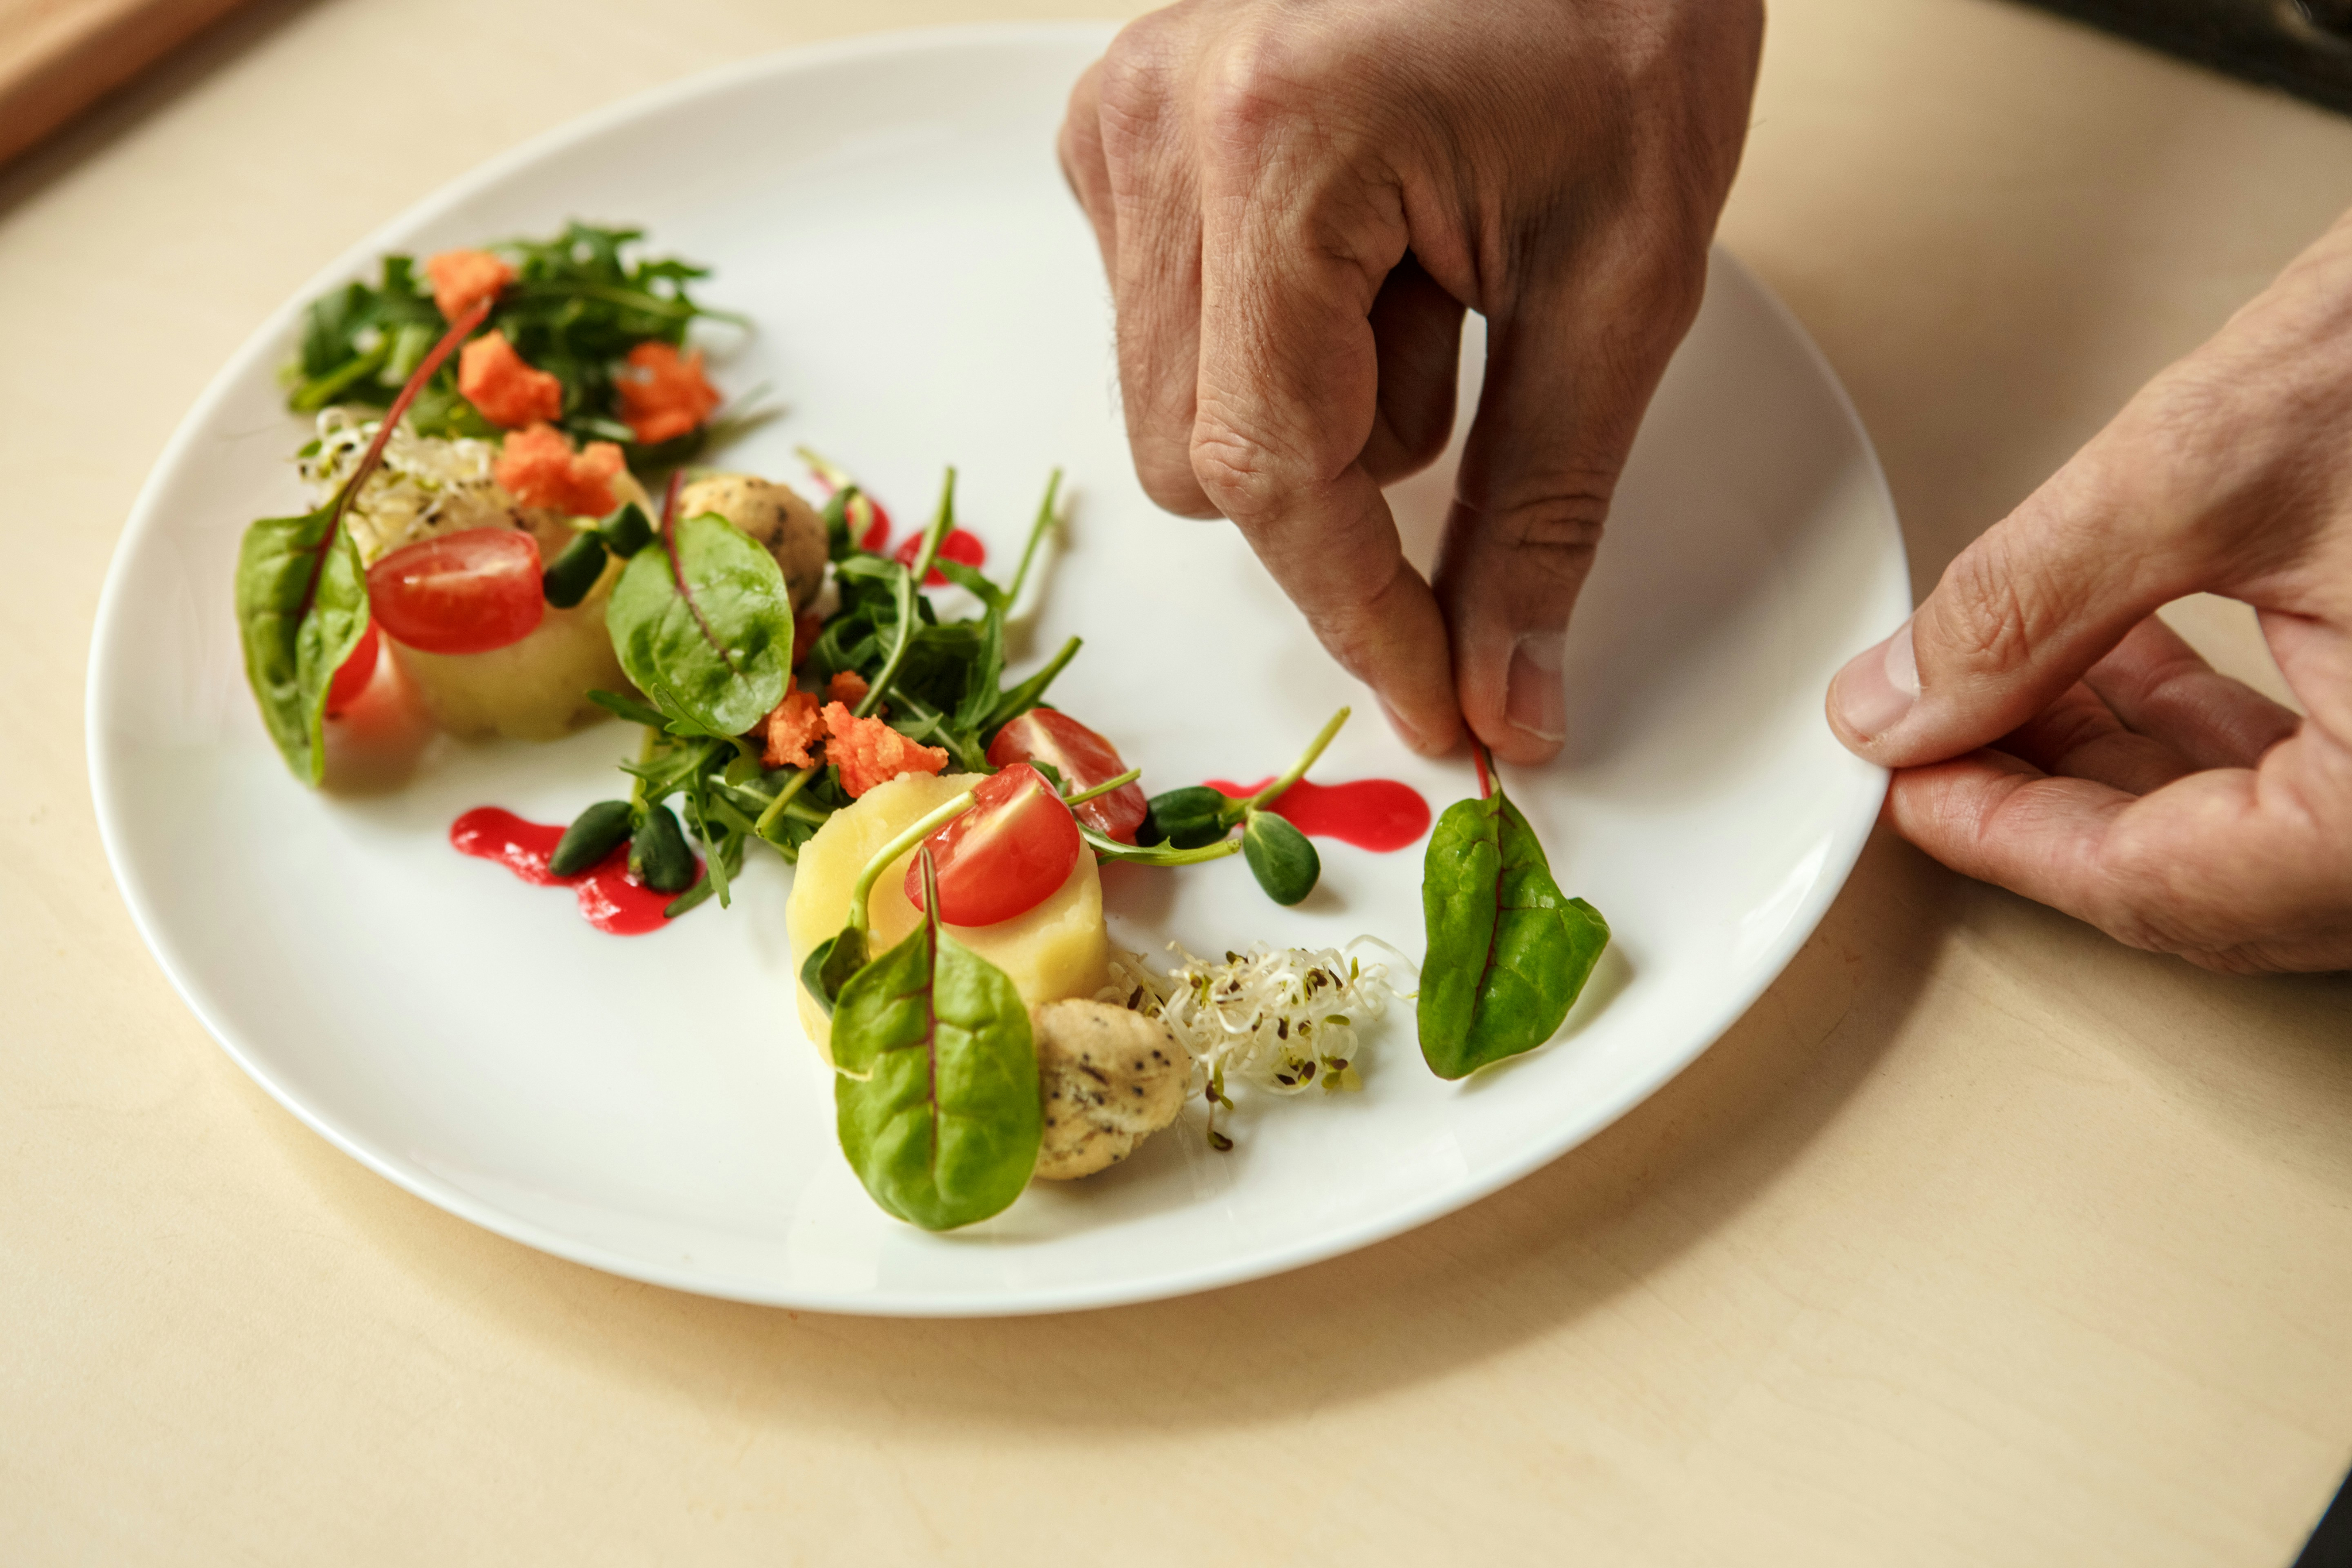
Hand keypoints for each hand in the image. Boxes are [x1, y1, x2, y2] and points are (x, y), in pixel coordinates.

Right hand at [1058, 0, 1762, 760]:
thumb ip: (1548, 507)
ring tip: (1431, 266)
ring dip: (1321, 403)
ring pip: (1179, 411)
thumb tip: (1503, 696)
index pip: (1277, 470)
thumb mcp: (1622, 277)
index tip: (1439, 710)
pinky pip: (1171, 330)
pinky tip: (1371, 241)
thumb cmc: (1623, 12)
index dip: (1361, 616)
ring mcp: (1121, 123)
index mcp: (1276, 143)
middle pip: (1206, 462)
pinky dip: (1282, 342)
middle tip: (1478, 357)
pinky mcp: (1121, 131)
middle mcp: (1155, 130)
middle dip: (1351, 479)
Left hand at [1829, 211, 2351, 972]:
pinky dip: (2230, 734)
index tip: (1897, 786)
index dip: (2000, 838)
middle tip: (1939, 732)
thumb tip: (1902, 701)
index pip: (2163, 889)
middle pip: (2217, 880)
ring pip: (2278, 836)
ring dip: (2133, 766)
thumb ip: (2033, 600)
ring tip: (2017, 683)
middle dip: (2059, 800)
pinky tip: (2144, 666)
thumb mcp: (2222, 461)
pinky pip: (2343, 778)